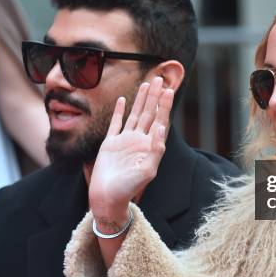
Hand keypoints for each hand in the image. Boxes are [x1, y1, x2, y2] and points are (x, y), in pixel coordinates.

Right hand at [88, 77, 173, 221]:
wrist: (107, 197)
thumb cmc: (129, 187)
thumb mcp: (148, 170)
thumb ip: (156, 149)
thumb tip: (161, 127)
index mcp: (150, 146)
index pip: (159, 120)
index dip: (164, 105)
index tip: (168, 90)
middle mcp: (139, 141)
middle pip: (149, 113)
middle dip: (154, 96)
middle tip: (159, 78)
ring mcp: (124, 141)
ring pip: (135, 115)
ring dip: (141, 100)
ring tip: (146, 84)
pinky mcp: (110, 144)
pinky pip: (116, 123)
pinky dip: (120, 111)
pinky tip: (123, 100)